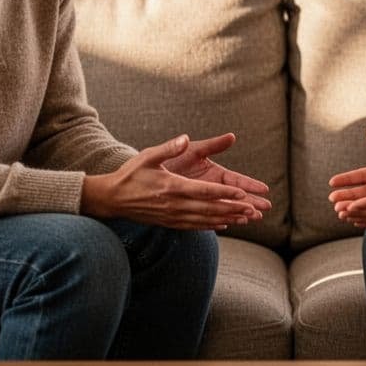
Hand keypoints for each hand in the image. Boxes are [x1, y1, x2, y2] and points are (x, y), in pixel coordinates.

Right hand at [81, 135, 260, 229]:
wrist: (112, 199)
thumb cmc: (130, 174)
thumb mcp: (148, 156)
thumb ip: (168, 148)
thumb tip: (185, 138)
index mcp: (172, 186)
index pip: (204, 191)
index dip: (225, 193)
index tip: (243, 194)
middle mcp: (174, 204)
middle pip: (209, 208)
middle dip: (233, 209)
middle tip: (253, 209)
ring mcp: (172, 216)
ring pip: (204, 220)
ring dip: (226, 219)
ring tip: (245, 219)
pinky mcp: (169, 223)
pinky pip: (194, 226)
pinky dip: (211, 226)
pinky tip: (223, 225)